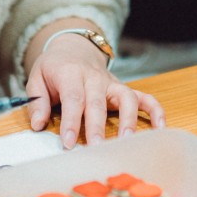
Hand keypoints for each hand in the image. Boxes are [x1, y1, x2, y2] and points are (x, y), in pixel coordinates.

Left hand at [24, 34, 165, 148]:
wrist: (73, 48)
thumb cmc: (54, 68)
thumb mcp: (37, 78)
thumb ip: (37, 101)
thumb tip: (38, 124)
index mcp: (71, 74)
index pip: (73, 98)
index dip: (71, 121)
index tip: (68, 143)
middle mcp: (94, 78)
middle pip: (98, 102)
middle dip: (97, 127)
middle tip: (96, 148)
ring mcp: (112, 83)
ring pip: (125, 98)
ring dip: (128, 120)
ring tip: (127, 142)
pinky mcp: (123, 88)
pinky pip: (144, 97)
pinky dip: (155, 110)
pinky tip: (160, 128)